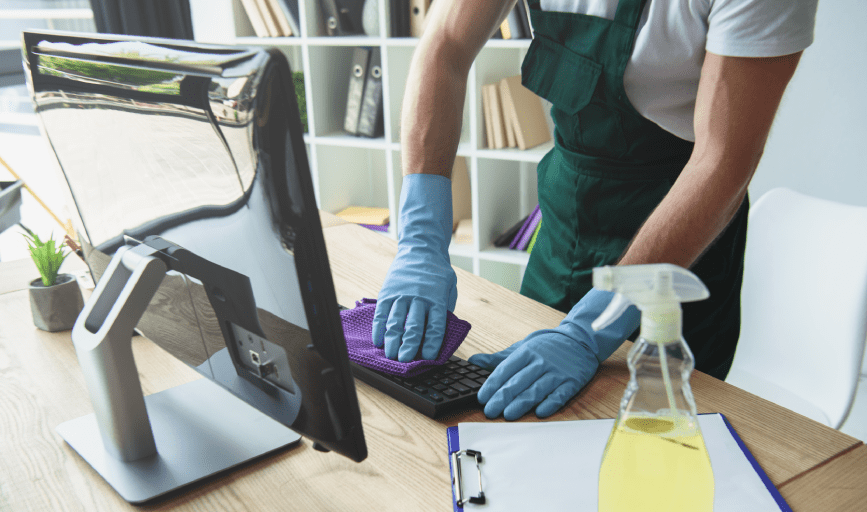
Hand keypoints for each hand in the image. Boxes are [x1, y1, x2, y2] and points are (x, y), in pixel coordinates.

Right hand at [373, 174, 456, 361]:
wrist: (420, 249)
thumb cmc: (437, 273)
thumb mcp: (449, 288)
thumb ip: (445, 310)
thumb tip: (440, 335)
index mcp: (437, 299)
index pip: (435, 325)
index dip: (431, 343)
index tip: (428, 358)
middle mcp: (419, 298)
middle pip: (413, 326)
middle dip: (409, 345)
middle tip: (404, 361)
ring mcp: (401, 295)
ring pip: (395, 321)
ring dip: (392, 340)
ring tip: (390, 355)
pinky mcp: (387, 292)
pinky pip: (381, 313)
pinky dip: (378, 328)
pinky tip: (378, 340)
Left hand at [468, 288, 639, 419]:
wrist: (581, 340)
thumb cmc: (547, 346)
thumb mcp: (522, 347)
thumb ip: (499, 358)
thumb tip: (474, 361)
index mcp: (526, 353)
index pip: (505, 370)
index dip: (492, 384)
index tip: (482, 397)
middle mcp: (540, 362)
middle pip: (518, 382)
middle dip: (502, 397)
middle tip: (490, 411)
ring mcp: (557, 372)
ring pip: (536, 389)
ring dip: (522, 403)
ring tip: (508, 415)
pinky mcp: (572, 382)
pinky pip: (560, 394)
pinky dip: (550, 403)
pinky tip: (540, 412)